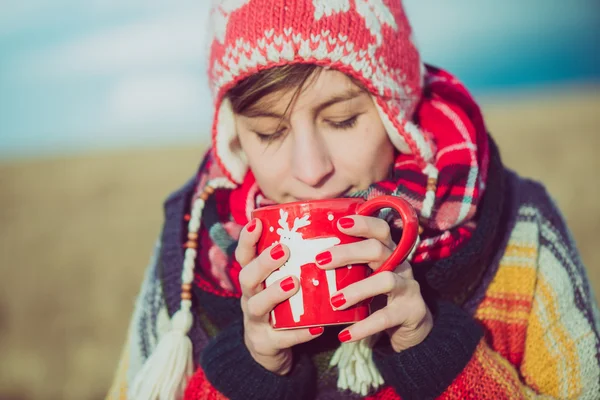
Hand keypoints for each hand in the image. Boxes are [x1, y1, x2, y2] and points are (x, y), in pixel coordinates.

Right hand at [235, 218, 323, 374]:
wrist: (266, 347)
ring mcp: (255, 321)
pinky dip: (299, 333)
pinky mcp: (266, 343)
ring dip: (275, 293)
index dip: (247, 239)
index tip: (256, 222)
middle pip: (247, 277)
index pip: (244, 256)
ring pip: (258, 306)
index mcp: (253, 279)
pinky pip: (281, 338)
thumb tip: (321, 226)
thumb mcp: (277, 281)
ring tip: (294, 283)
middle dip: (264, 263)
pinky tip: (316, 327)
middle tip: (284, 250)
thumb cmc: (278, 304)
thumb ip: (292, 261)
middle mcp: (249, 296)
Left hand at [315, 216, 432, 351]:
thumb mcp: (364, 276)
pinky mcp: (412, 311)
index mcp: (387, 251)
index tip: (338, 224)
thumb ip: (345, 266)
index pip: (380, 229)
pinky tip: (344, 335)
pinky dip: (364, 326)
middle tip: (320, 261)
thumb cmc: (377, 295)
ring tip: (335, 302)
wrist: (410, 327)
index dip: (363, 223)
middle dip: (348, 253)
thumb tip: (303, 258)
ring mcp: (408, 287)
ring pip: (386, 280)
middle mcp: (400, 264)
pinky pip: (386, 317)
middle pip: (378, 249)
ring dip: (357, 290)